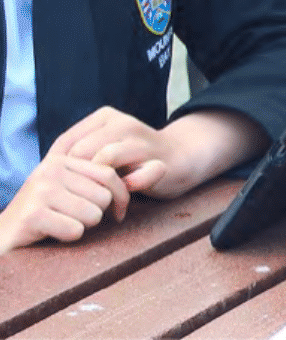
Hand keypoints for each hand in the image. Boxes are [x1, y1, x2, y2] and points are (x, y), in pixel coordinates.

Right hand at [0, 149, 129, 252]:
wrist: (2, 238)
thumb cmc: (46, 216)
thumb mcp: (73, 191)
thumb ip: (104, 181)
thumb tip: (158, 170)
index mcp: (63, 159)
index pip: (110, 175)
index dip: (121, 197)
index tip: (118, 214)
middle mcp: (51, 168)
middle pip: (104, 197)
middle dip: (96, 215)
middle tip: (74, 220)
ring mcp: (40, 189)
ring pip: (93, 214)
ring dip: (81, 226)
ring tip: (60, 224)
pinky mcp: (33, 213)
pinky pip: (76, 230)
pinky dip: (67, 237)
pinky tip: (49, 233)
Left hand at [59, 106, 266, 200]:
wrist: (182, 155)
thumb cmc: (134, 157)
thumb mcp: (103, 148)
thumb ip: (78, 153)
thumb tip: (44, 173)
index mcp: (105, 117)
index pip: (66, 142)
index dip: (58, 170)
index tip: (62, 190)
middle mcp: (123, 123)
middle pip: (82, 152)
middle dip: (78, 180)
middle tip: (79, 200)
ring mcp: (143, 140)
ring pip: (106, 160)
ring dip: (100, 187)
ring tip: (99, 203)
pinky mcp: (161, 160)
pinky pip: (138, 178)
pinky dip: (129, 190)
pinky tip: (125, 201)